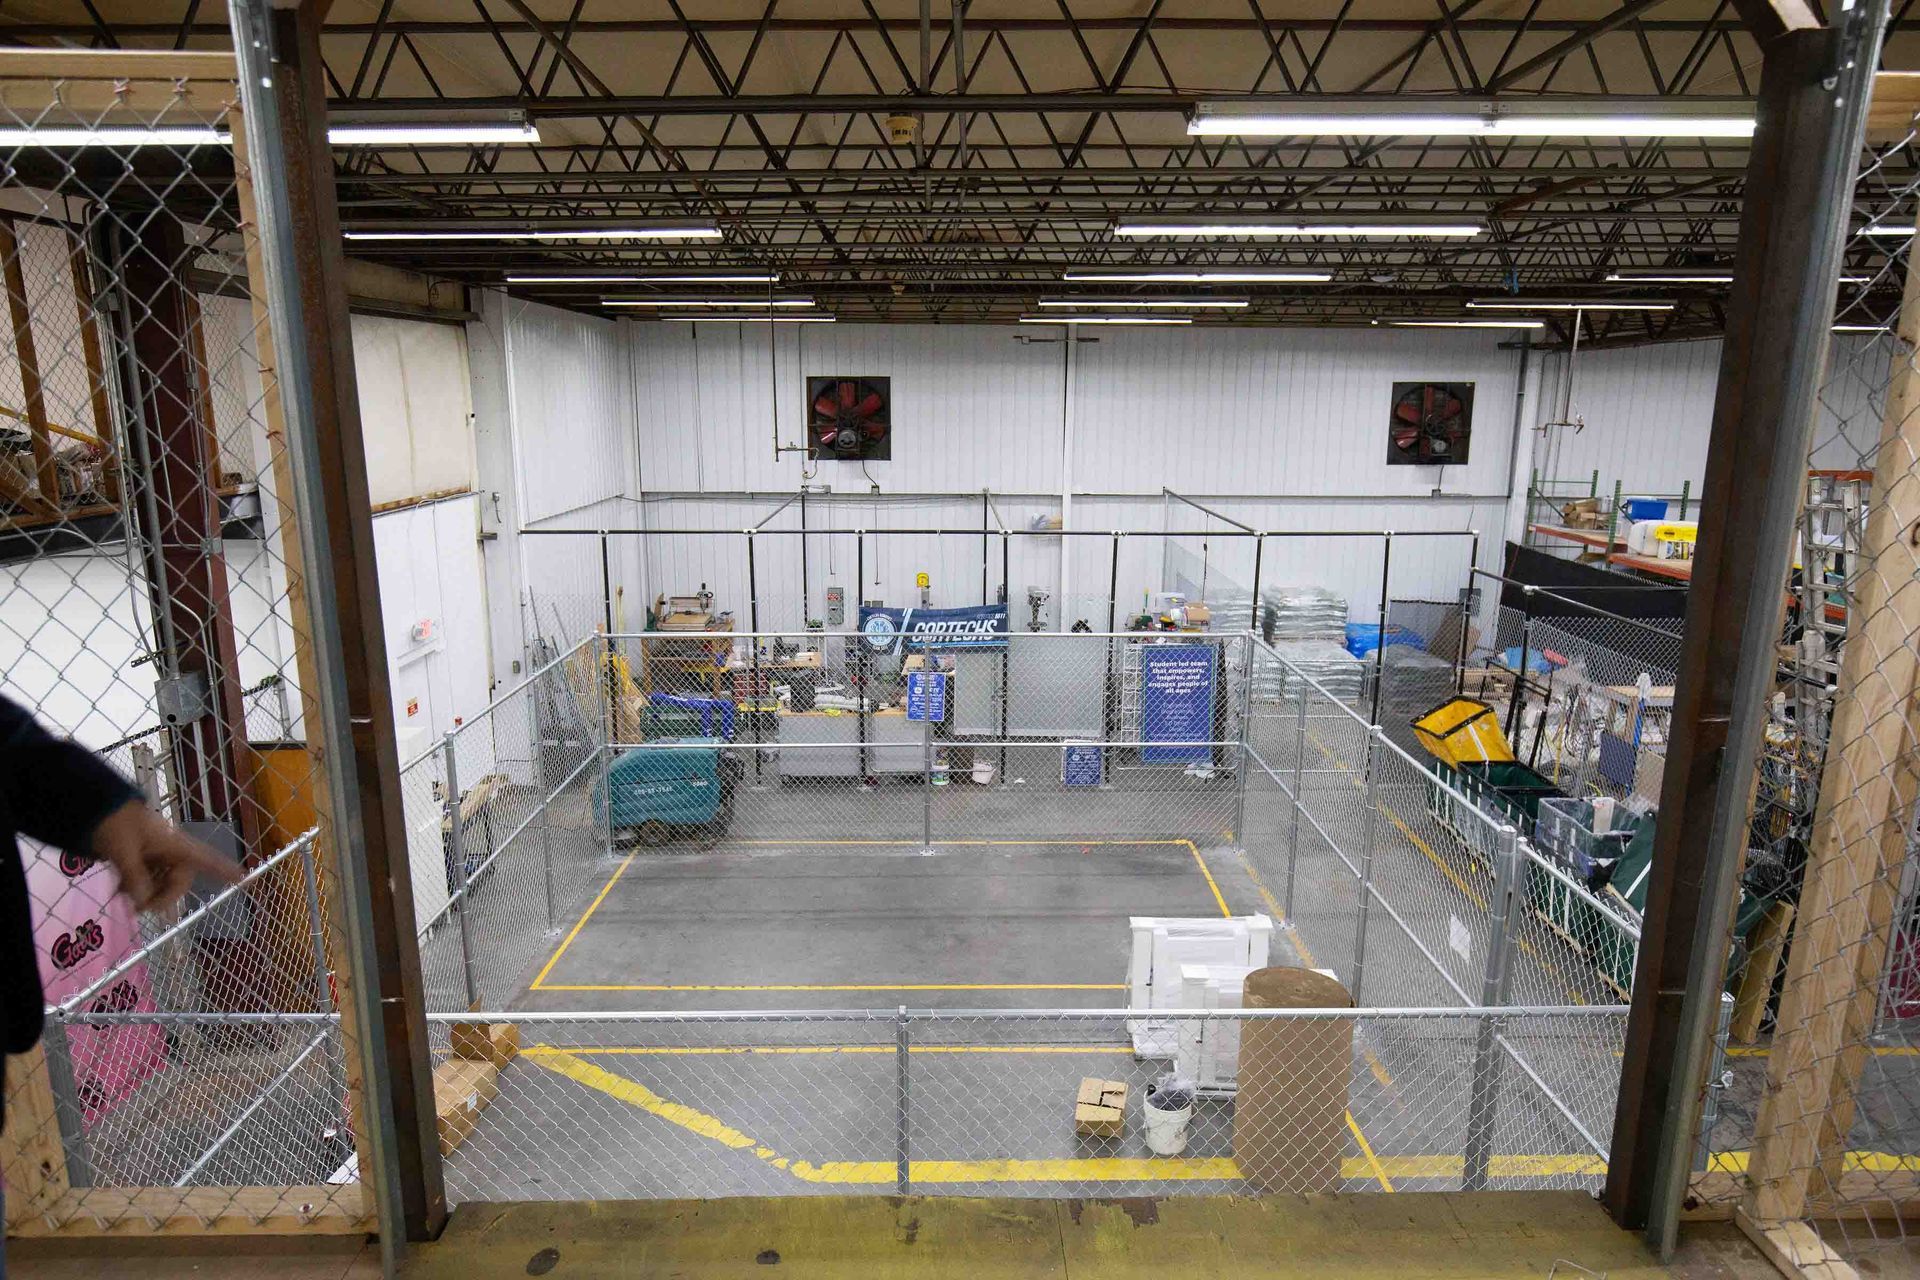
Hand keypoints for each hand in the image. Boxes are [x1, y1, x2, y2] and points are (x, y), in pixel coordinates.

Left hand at [89, 800, 242, 912]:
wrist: (93, 805)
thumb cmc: (115, 822)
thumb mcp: (123, 851)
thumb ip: (135, 879)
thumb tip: (144, 902)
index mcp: (174, 844)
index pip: (206, 859)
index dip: (226, 870)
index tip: (247, 879)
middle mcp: (169, 850)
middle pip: (178, 880)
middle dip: (162, 897)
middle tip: (140, 909)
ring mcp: (155, 853)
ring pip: (160, 881)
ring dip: (144, 893)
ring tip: (122, 896)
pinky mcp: (141, 856)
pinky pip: (145, 877)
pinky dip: (134, 887)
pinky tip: (119, 891)